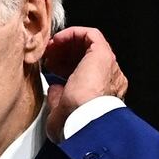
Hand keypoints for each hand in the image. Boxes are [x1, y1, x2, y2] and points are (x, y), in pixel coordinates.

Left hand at [42, 26, 128, 142]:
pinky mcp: (103, 54)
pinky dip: (72, 33)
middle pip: (86, 58)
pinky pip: (90, 34)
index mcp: (102, 95)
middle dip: (65, 54)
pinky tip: (57, 40)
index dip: (64, 68)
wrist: (85, 121)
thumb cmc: (74, 124)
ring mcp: (108, 66)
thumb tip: (55, 88)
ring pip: (89, 45)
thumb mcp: (61, 114)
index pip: (84, 74)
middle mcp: (109, 79)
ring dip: (67, 43)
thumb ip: (60, 99)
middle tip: (48, 55)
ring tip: (50, 47)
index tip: (49, 68)